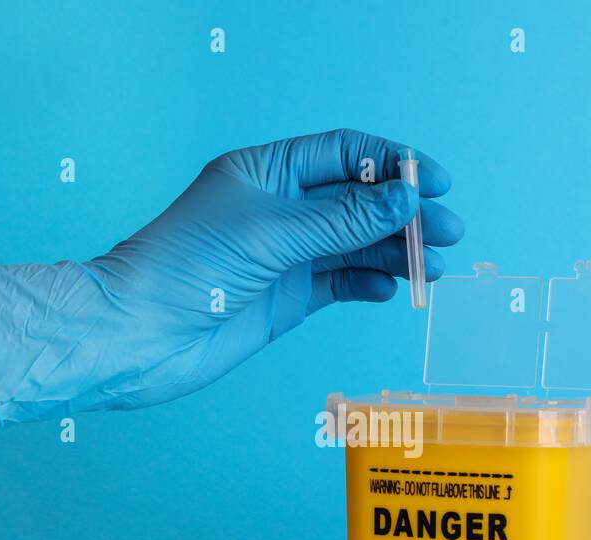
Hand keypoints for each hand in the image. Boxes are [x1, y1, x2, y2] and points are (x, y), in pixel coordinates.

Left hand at [0, 129, 463, 424]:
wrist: (139, 335)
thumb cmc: (185, 268)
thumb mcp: (271, 234)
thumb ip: (343, 219)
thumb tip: (405, 199)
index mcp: (267, 171)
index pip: (345, 153)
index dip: (393, 163)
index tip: (436, 180)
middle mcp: (280, 209)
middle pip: (360, 201)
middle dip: (406, 213)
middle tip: (450, 229)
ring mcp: (286, 254)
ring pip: (357, 245)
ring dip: (397, 252)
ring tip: (436, 265)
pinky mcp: (288, 297)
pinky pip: (342, 282)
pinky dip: (369, 283)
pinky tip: (392, 288)